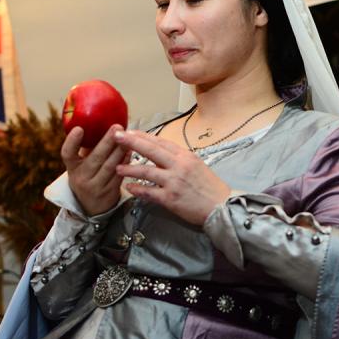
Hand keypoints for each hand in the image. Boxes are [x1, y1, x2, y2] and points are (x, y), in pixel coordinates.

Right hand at [62, 124, 129, 215]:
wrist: (92, 207)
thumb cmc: (88, 176)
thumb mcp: (82, 164)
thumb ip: (89, 147)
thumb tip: (101, 120)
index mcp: (72, 167)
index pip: (67, 154)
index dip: (72, 141)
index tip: (79, 128)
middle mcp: (81, 177)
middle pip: (95, 158)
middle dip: (107, 141)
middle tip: (116, 127)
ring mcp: (95, 186)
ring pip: (110, 166)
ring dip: (120, 150)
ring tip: (128, 137)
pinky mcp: (109, 192)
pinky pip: (119, 174)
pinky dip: (125, 161)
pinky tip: (130, 151)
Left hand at [114, 130, 230, 225]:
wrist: (222, 207)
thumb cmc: (211, 187)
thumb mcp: (197, 165)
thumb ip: (180, 159)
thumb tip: (162, 154)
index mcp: (186, 156)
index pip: (161, 142)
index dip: (143, 136)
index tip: (130, 132)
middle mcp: (179, 165)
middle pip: (151, 150)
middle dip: (131, 142)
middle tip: (117, 137)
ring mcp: (174, 182)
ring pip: (146, 171)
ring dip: (129, 169)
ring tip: (117, 168)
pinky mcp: (170, 198)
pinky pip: (149, 192)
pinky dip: (137, 189)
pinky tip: (128, 187)